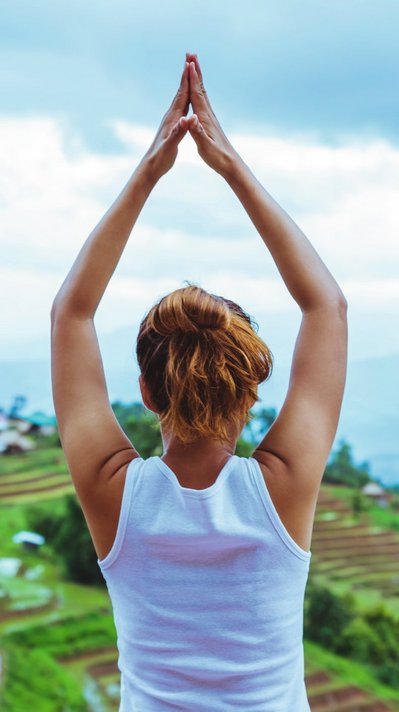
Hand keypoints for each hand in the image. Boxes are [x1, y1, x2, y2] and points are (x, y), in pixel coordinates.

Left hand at [142, 59, 189, 181]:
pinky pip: (181, 107)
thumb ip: (179, 132)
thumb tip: (187, 119)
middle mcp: (171, 116)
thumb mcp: (170, 146)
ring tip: (188, 71)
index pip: (181, 95)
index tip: (191, 63)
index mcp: (173, 118)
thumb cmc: (160, 158)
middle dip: (186, 74)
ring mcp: (171, 120)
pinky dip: (185, 98)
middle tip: (190, 57)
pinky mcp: (172, 125)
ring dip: (185, 83)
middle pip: (180, 91)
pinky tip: (187, 97)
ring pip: (180, 97)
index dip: (186, 79)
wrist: (150, 166)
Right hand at [186, 53, 237, 175]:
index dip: (192, 78)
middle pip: (201, 87)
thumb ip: (197, 132)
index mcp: (204, 118)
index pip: (197, 94)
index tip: (188, 62)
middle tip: (191, 54)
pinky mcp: (210, 122)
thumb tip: (192, 118)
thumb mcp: (205, 147)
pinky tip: (198, 90)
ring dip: (197, 77)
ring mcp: (210, 117)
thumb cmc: (217, 157)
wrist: (230, 164)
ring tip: (193, 65)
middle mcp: (208, 114)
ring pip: (202, 92)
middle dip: (196, 70)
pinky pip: (202, 101)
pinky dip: (199, 90)